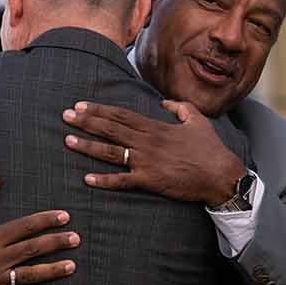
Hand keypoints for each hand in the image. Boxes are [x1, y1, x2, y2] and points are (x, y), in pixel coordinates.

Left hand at [62, 101, 245, 206]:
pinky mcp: (149, 181)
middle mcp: (147, 142)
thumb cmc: (210, 149)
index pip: (120, 115)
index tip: (81, 106)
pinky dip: (104, 181)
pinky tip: (87, 179)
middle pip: (110, 129)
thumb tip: (165, 102)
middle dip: (86, 122)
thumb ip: (180, 108)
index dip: (99, 110)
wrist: (220, 175)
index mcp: (155, 127)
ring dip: (88, 147)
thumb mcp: (197, 120)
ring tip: (68, 141)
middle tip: (65, 117)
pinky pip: (122, 181)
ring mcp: (146, 162)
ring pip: (111, 152)